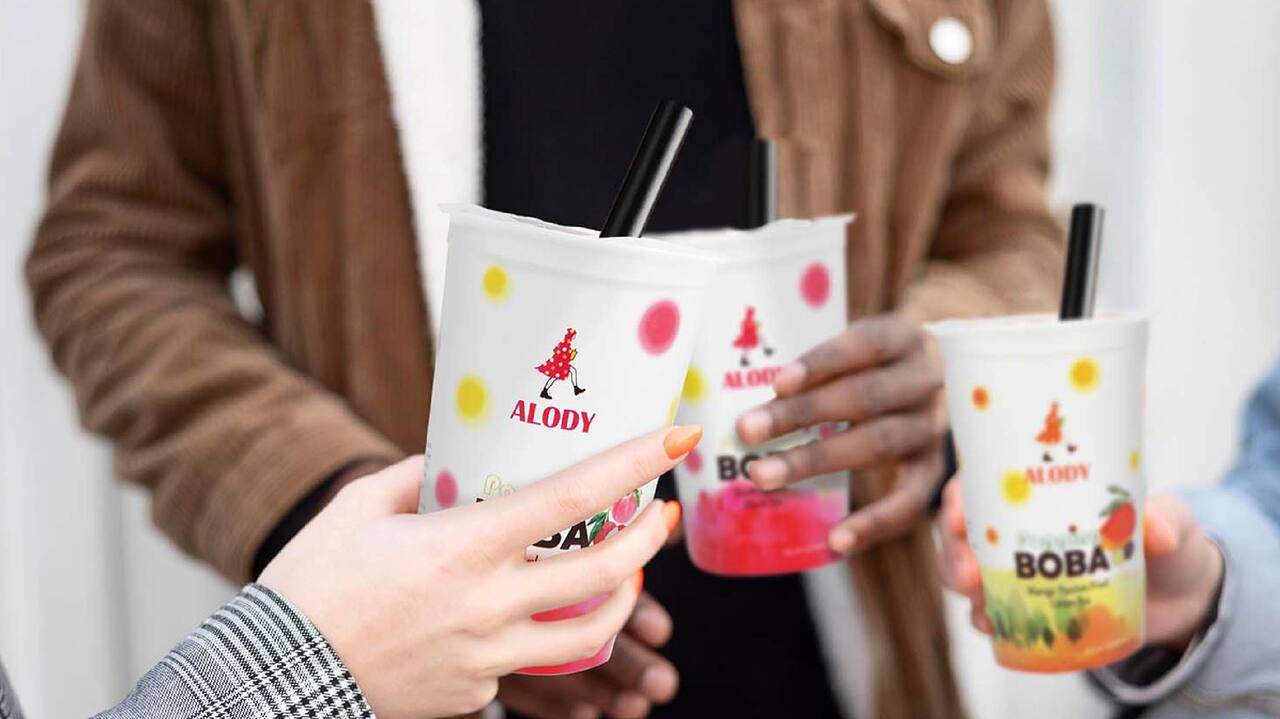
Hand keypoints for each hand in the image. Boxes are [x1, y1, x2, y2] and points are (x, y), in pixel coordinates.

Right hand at [259, 425, 697, 718]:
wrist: (276, 676)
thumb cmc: (311, 584)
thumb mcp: (358, 508)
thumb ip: (417, 475)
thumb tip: (456, 454)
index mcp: (461, 547)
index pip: (573, 499)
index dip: (633, 464)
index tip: (675, 436)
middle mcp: (486, 605)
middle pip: (605, 572)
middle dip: (651, 538)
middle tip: (661, 513)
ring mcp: (486, 658)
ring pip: (589, 633)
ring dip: (623, 596)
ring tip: (627, 570)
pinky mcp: (477, 694)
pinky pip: (532, 665)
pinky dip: (548, 635)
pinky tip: (537, 613)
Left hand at [735, 314, 945, 553]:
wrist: (948, 382)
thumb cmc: (875, 365)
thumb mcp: (859, 350)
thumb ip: (819, 369)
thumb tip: (745, 402)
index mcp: (904, 338)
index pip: (865, 345)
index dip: (822, 363)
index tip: (777, 383)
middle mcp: (927, 380)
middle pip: (863, 397)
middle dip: (801, 415)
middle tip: (746, 430)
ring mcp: (934, 426)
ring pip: (876, 444)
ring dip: (814, 461)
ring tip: (762, 475)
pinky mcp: (936, 469)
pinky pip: (909, 501)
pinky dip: (872, 523)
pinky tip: (835, 540)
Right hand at [938, 481, 1225, 649]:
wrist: (1184, 598)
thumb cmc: (1168, 542)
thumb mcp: (1172, 522)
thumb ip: (1166, 521)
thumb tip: (1157, 531)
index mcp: (1041, 492)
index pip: (984, 482)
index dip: (961, 495)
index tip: (959, 513)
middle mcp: (1018, 527)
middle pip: (963, 531)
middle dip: (954, 550)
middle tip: (969, 572)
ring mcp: (1019, 569)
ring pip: (967, 571)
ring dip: (962, 584)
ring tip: (980, 601)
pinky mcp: (1029, 607)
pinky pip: (992, 612)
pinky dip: (985, 619)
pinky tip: (993, 627)